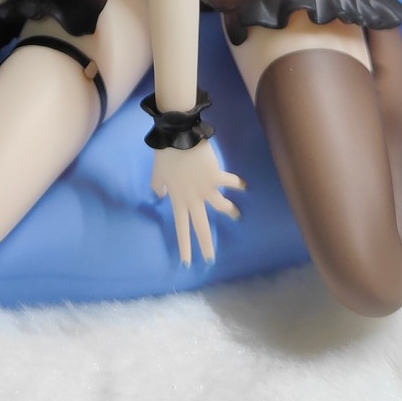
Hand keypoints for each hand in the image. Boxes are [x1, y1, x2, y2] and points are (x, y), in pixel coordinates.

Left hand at [150, 141, 244, 265]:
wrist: (178, 136)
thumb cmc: (166, 154)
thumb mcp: (157, 173)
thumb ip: (157, 186)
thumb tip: (157, 195)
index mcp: (178, 199)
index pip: (181, 228)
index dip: (184, 246)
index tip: (186, 264)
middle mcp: (193, 198)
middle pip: (201, 226)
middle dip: (207, 244)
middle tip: (211, 260)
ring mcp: (206, 188)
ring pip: (220, 206)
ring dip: (230, 211)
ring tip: (237, 216)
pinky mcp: (216, 175)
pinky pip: (230, 182)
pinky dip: (237, 184)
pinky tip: (244, 186)